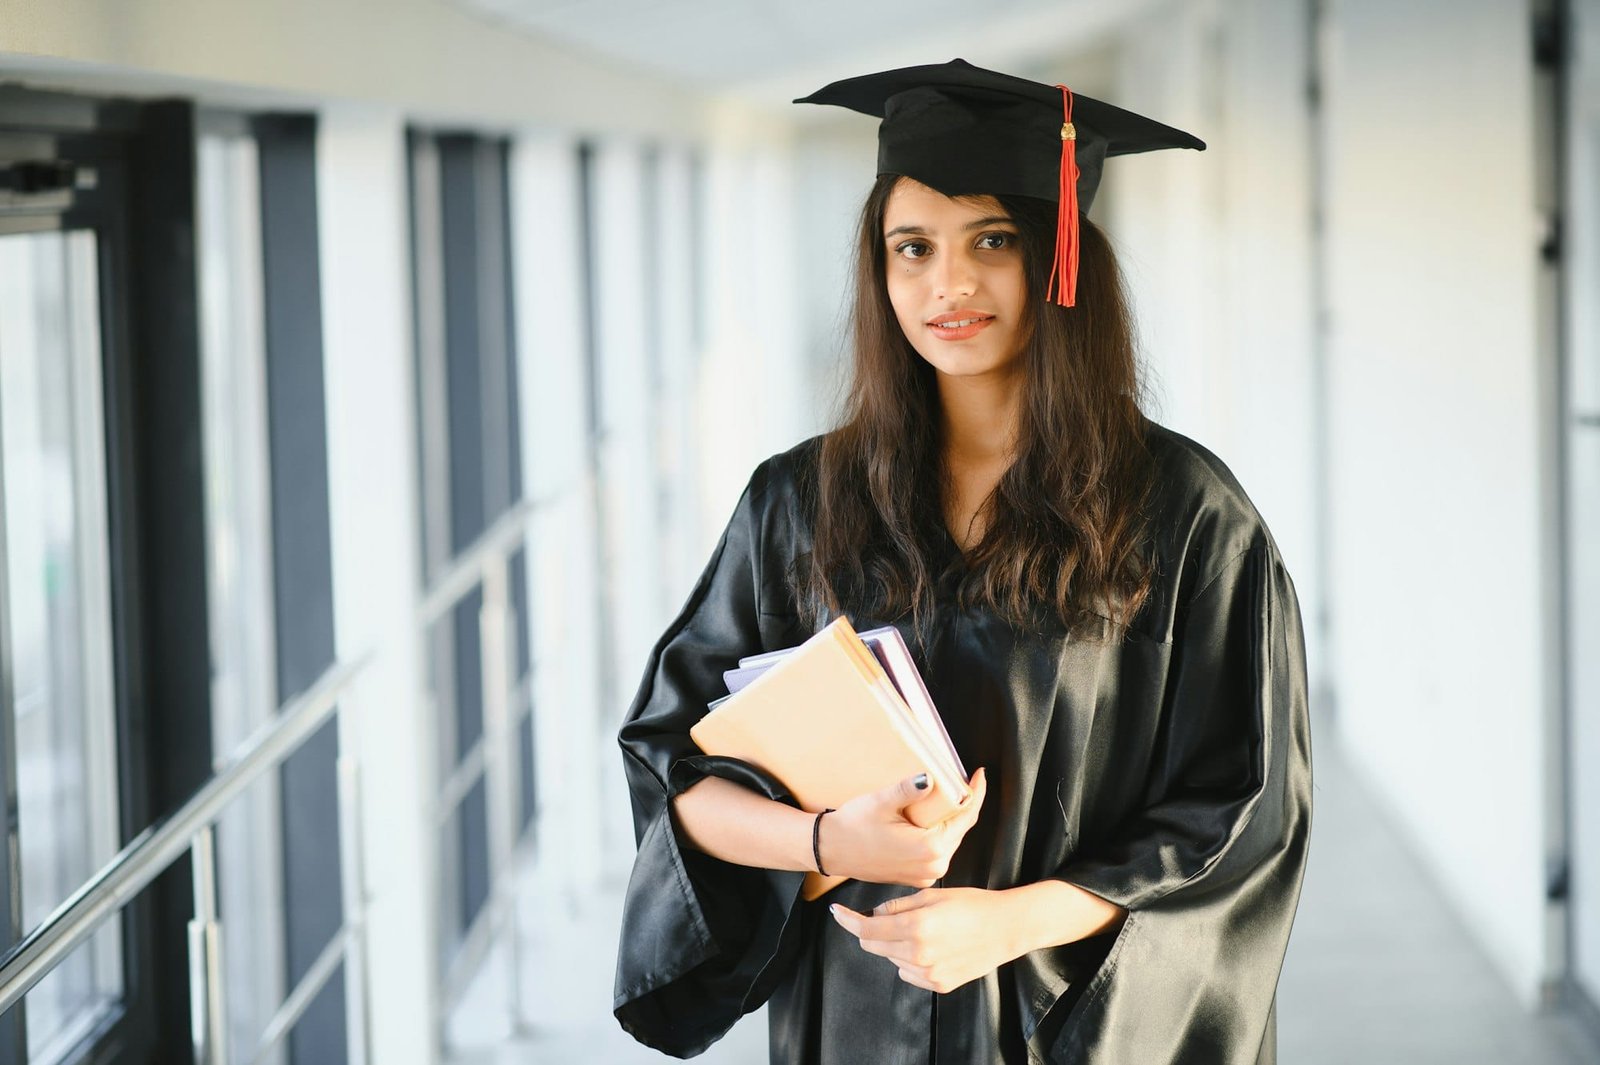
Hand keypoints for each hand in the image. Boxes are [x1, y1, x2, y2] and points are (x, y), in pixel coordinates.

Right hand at [819, 768, 986, 886]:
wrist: (831, 850)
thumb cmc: (852, 828)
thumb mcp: (881, 803)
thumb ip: (908, 790)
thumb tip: (930, 777)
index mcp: (930, 847)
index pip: (965, 817)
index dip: (976, 794)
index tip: (980, 775)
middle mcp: (933, 866)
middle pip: (960, 829)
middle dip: (964, 805)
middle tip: (966, 781)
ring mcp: (926, 874)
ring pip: (950, 840)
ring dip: (951, 819)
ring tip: (948, 797)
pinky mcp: (917, 876)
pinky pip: (938, 851)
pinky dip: (939, 833)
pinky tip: (931, 819)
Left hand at [829, 886, 1016, 993]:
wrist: (1006, 928)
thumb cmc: (971, 904)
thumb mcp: (932, 895)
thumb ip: (898, 905)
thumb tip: (875, 914)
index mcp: (915, 927)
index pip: (867, 929)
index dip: (847, 920)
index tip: (836, 913)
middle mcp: (918, 954)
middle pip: (874, 946)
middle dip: (873, 930)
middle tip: (891, 916)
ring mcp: (929, 973)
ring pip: (891, 958)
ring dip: (895, 944)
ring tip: (925, 929)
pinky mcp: (939, 984)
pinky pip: (908, 972)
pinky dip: (910, 959)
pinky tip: (933, 946)